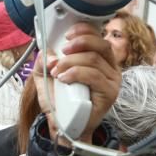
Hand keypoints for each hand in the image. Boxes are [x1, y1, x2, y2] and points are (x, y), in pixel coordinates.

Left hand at [46, 21, 119, 141]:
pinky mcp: (109, 93)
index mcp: (101, 60)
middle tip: (62, 51)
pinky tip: (64, 79)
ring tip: (57, 72)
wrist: (65, 125)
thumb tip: (48, 53)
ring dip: (71, 62)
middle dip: (79, 43)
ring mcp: (112, 81)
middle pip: (101, 45)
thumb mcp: (45, 78)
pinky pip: (94, 76)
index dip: (84, 30)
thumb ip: (43, 63)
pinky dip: (76, 73)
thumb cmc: (61, 102)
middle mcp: (110, 69)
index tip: (67, 34)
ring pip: (94, 59)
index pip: (99, 38)